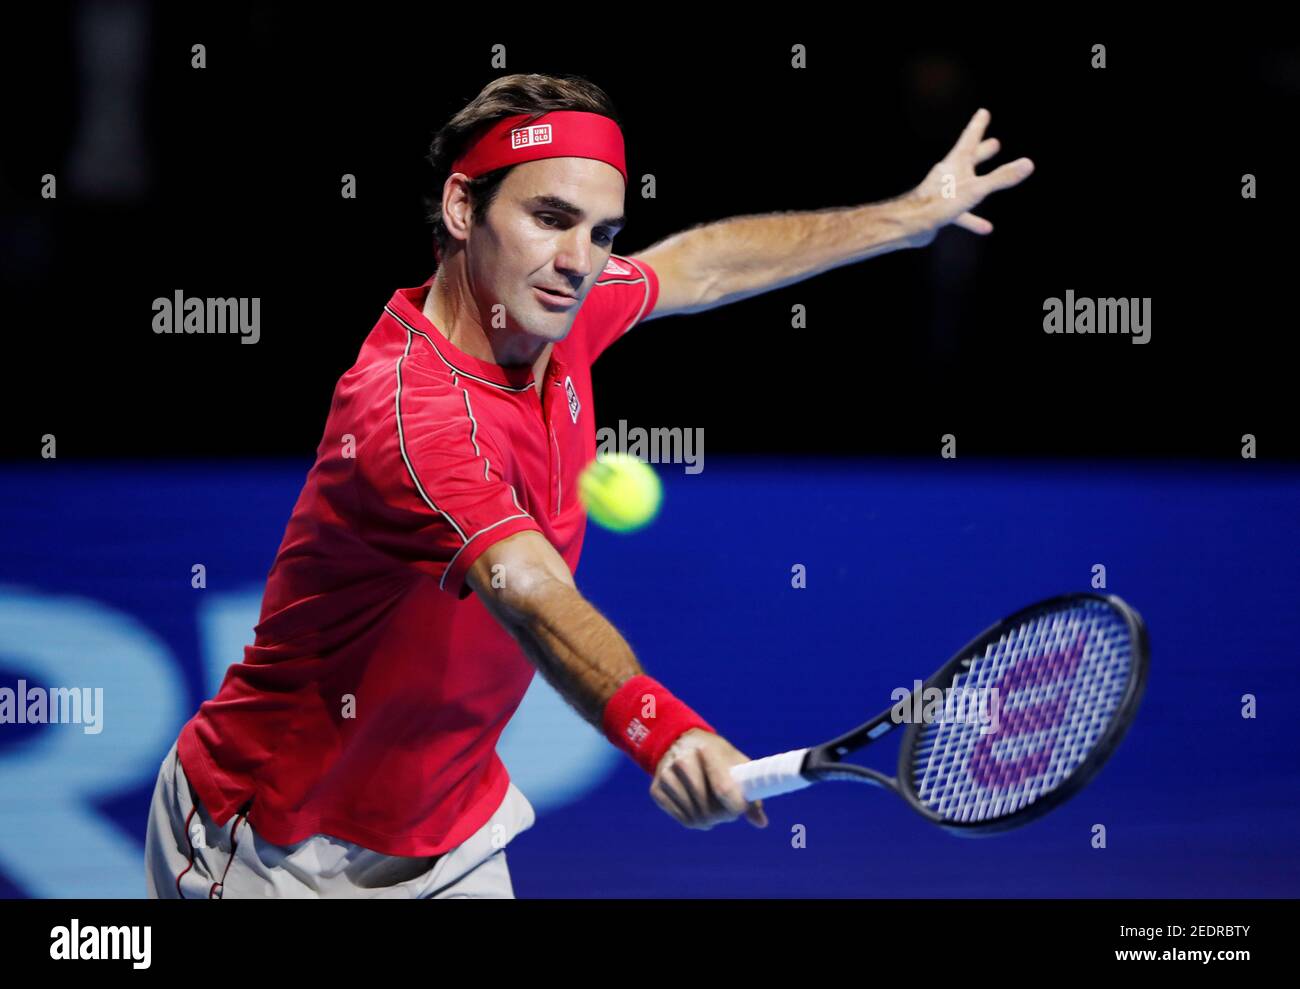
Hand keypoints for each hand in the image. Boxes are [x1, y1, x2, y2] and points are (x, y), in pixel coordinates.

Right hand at [650, 728, 767, 829]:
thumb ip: (750, 793)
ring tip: (713, 808)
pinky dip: (694, 820)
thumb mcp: (735, 764)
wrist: (679, 741)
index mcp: (707, 751)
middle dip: (722, 815)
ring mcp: (667, 776)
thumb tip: (761, 823)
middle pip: (709, 809)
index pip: (724, 790)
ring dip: (709, 820)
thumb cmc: (716, 755)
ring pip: (695, 817)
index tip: (740, 810)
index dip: (735, 807)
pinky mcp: (657, 790)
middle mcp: (683, 762)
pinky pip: (682, 819)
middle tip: (726, 810)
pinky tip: (698, 809)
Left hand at [907, 108, 1034, 244]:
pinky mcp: (940, 211)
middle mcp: (949, 174)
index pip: (970, 139)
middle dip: (982, 151)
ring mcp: (943, 193)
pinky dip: (973, 218)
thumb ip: (1001, 178)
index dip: (978, 125)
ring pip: (965, 185)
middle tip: (994, 143)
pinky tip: (985, 227)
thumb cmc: (939, 204)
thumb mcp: (976, 190)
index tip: (983, 112)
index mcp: (956, 163)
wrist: (910, 226)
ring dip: (980, 183)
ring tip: (993, 185)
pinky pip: (961, 213)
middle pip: (968, 159)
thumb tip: (1028, 164)